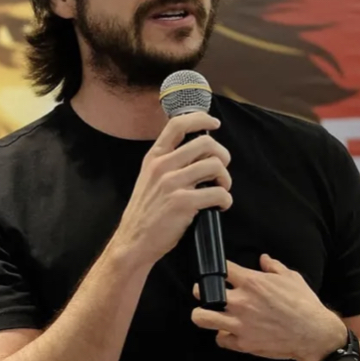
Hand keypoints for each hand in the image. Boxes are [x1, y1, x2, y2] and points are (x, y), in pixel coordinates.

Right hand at [110, 112, 231, 268]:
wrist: (134, 241)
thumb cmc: (146, 212)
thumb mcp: (148, 178)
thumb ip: (167, 161)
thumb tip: (197, 151)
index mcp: (154, 157)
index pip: (178, 125)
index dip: (201, 119)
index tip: (214, 123)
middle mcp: (162, 166)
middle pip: (205, 143)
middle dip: (222, 155)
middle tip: (221, 170)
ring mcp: (172, 183)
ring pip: (215, 166)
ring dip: (225, 179)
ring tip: (221, 189)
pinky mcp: (183, 203)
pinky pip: (218, 193)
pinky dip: (225, 200)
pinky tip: (220, 206)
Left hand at [190, 254, 347, 360]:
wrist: (314, 333)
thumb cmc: (304, 303)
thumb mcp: (291, 277)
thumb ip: (273, 267)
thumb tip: (263, 258)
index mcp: (251, 282)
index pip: (221, 269)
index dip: (216, 269)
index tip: (218, 272)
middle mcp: (240, 301)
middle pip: (202, 292)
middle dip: (202, 291)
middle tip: (207, 293)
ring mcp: (239, 323)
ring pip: (202, 318)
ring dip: (203, 314)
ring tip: (209, 313)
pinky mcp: (243, 343)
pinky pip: (220, 339)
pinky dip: (224, 336)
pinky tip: (230, 332)